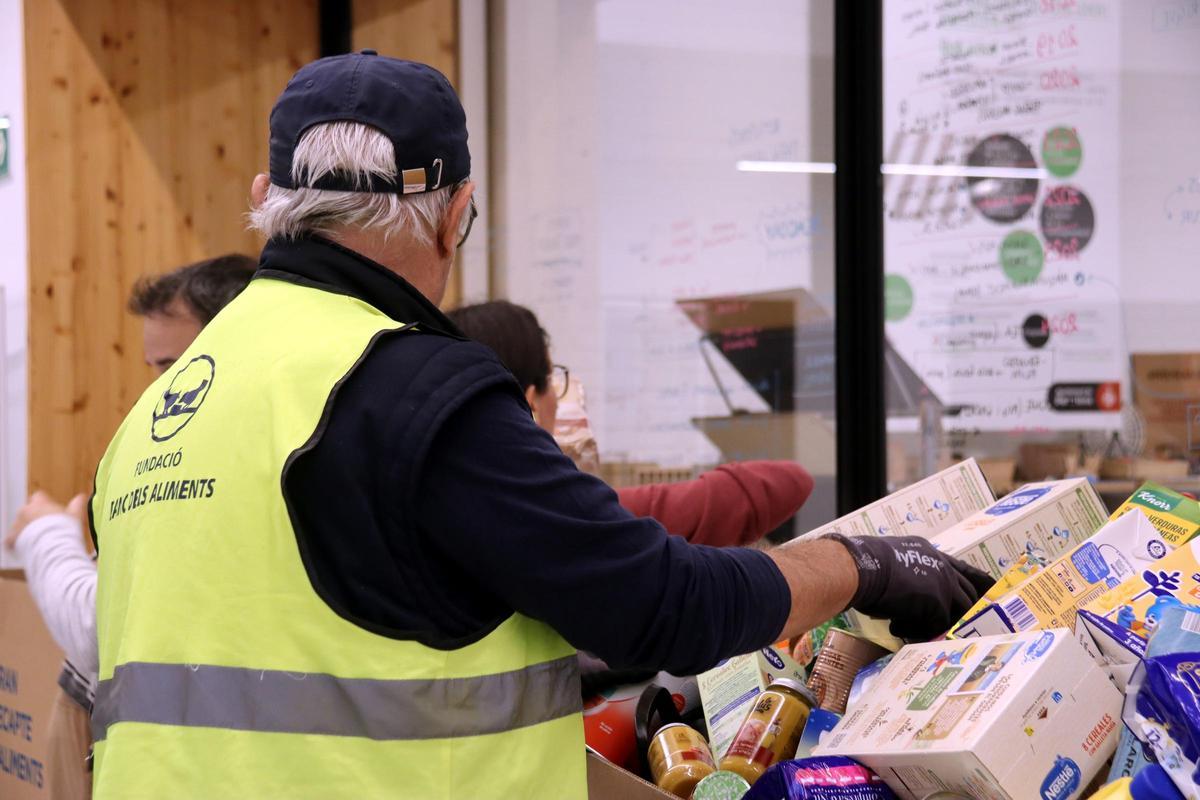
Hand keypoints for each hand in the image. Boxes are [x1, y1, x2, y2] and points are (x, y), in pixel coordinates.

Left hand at [5, 491, 86, 548]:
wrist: (53, 548)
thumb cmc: (64, 530)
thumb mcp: (75, 515)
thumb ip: (77, 504)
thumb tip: (82, 496)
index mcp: (39, 503)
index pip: (38, 496)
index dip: (44, 503)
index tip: (49, 510)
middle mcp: (25, 511)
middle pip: (27, 511)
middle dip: (33, 518)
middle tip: (46, 527)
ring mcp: (16, 525)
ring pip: (19, 525)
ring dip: (26, 530)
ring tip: (39, 540)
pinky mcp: (11, 539)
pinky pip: (11, 541)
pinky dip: (17, 544)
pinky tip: (27, 548)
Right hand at [825, 534, 994, 641]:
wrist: (859, 568)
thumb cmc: (862, 564)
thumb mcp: (891, 561)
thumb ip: (907, 575)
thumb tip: (903, 594)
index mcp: (929, 552)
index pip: (960, 568)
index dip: (975, 581)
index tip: (988, 588)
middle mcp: (941, 566)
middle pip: (966, 593)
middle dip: (966, 612)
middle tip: (968, 627)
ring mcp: (943, 584)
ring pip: (956, 612)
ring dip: (941, 626)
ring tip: (926, 634)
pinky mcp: (938, 604)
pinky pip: (937, 627)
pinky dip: (918, 632)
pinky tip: (897, 629)